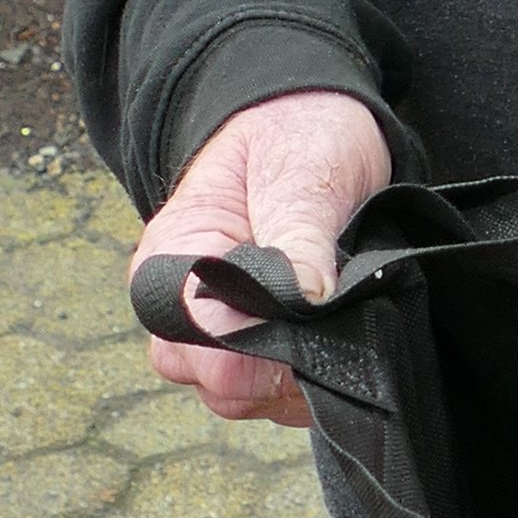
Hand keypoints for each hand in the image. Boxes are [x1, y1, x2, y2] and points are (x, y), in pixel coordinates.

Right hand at [133, 91, 392, 423]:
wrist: (316, 120)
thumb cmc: (300, 136)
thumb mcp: (303, 172)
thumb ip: (296, 238)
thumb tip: (302, 301)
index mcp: (173, 260)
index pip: (193, 345)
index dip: (256, 346)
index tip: (310, 320)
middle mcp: (185, 307)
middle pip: (218, 386)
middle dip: (283, 368)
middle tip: (339, 323)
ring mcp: (220, 332)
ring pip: (248, 398)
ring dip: (301, 376)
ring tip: (344, 322)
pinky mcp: (258, 347)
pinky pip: (276, 397)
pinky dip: (312, 381)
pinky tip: (342, 342)